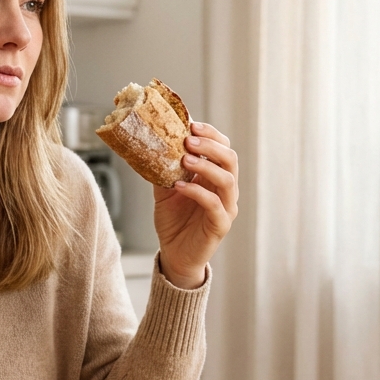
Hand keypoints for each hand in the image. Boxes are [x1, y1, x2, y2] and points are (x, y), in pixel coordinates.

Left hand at [153, 122, 238, 288]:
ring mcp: (226, 207)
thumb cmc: (174, 220)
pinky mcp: (220, 225)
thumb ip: (163, 168)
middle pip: (230, 160)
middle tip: (188, 140)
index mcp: (215, 176)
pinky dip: (197, 192)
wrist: (174, 254)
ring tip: (185, 159)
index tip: (191, 125)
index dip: (211, 135)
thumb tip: (150, 141)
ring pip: (227, 180)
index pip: (223, 148)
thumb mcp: (164, 189)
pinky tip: (179, 186)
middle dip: (210, 146)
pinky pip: (214, 205)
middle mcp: (225, 189)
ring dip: (206, 166)